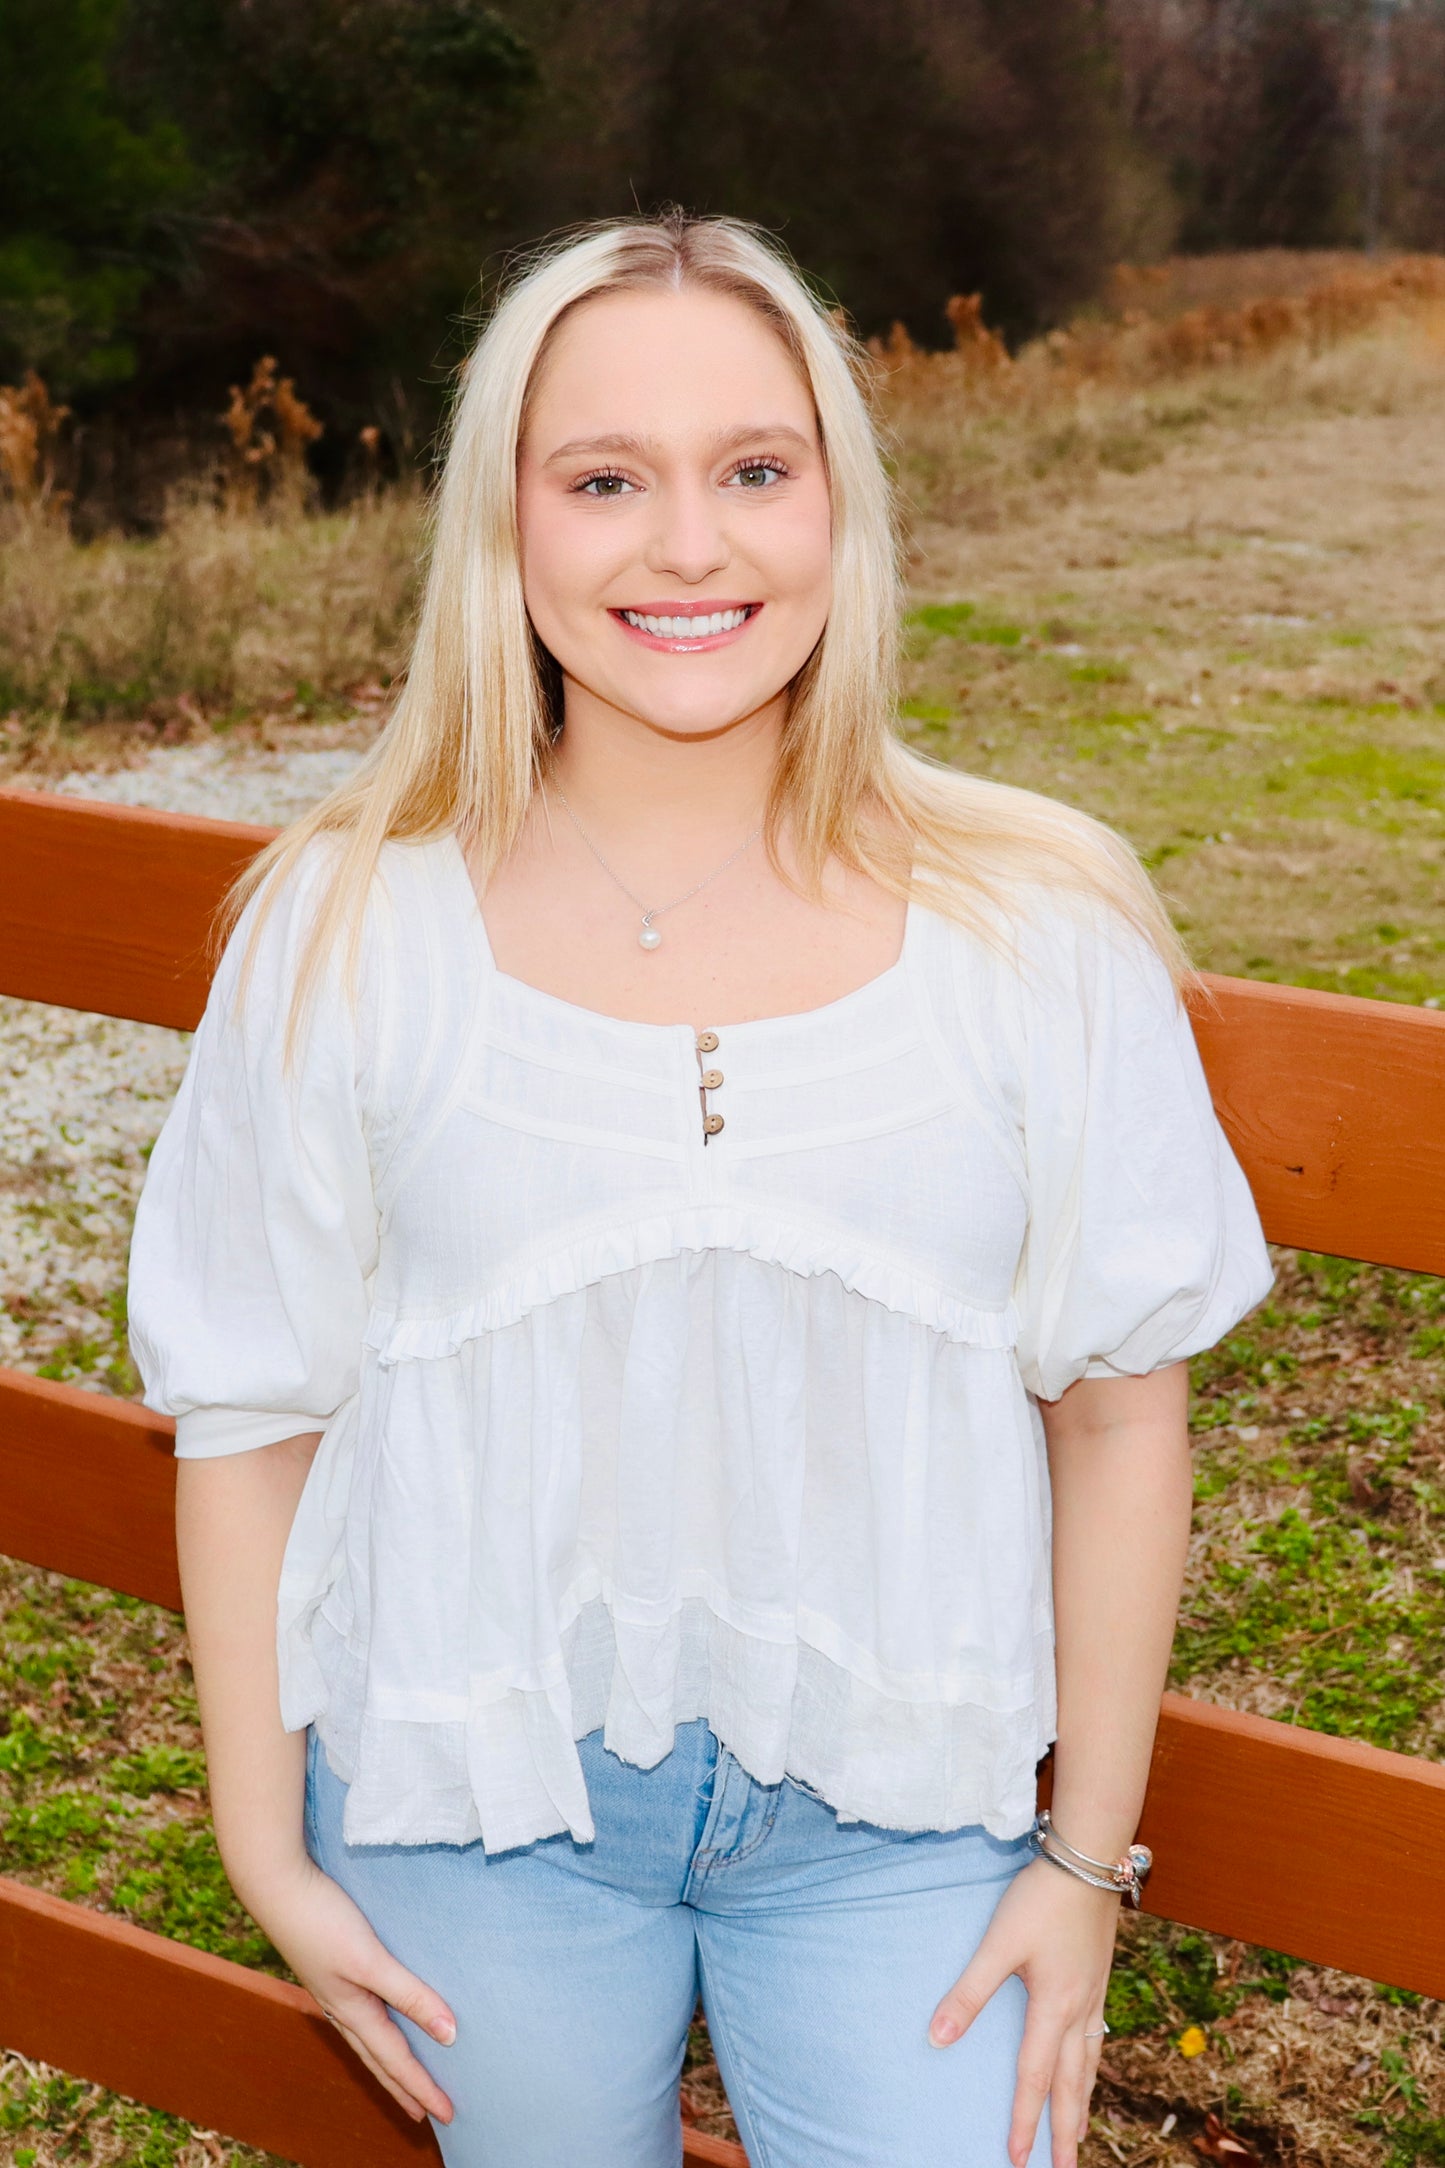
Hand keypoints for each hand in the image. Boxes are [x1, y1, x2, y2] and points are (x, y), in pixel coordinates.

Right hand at [246, 1855, 457, 2125]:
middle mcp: (342, 2006)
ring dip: (388, 2060)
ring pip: (367, 2036)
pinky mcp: (331, 1964)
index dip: (422, 2088)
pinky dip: (376, 2026)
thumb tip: (449, 2034)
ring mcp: (333, 1987)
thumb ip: (409, 1994)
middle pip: (378, 2057)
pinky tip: (378, 2013)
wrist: (278, 1885)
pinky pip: (360, 2009)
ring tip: (403, 2074)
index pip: (395, 2060)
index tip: (446, 2115)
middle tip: (424, 2112)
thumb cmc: (322, 1922)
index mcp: (352, 2011)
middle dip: (402, 2086)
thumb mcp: (369, 1960)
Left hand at [926, 1855, 1119, 2167]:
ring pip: (1089, 2063)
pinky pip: (1097, 2038)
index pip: (1034, 2079)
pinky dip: (1092, 2065)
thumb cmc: (1041, 1899)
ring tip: (1081, 2131)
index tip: (1017, 2160)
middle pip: (1072, 2085)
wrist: (1088, 1859)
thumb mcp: (999, 1943)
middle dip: (1067, 2131)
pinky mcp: (1098, 1976)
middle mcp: (1079, 2009)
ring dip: (1082, 2101)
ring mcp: (1094, 1994)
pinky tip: (1088, 2062)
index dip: (1025, 2122)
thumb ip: (969, 1991)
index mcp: (1054, 2008)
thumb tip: (938, 2037)